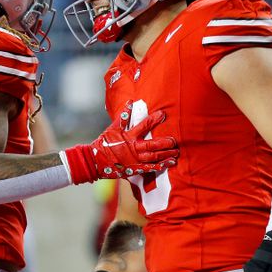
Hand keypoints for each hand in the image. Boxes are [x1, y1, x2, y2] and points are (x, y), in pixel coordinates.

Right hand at [63, 107, 177, 183]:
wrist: (95, 161)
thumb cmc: (104, 143)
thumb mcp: (112, 128)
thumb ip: (123, 116)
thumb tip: (130, 102)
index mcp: (128, 136)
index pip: (143, 126)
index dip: (154, 120)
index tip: (163, 114)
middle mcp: (133, 148)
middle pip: (152, 145)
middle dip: (165, 142)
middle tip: (174, 140)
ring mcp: (135, 160)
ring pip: (154, 157)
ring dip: (166, 154)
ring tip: (176, 152)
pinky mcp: (135, 169)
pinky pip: (150, 168)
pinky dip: (161, 166)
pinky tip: (170, 163)